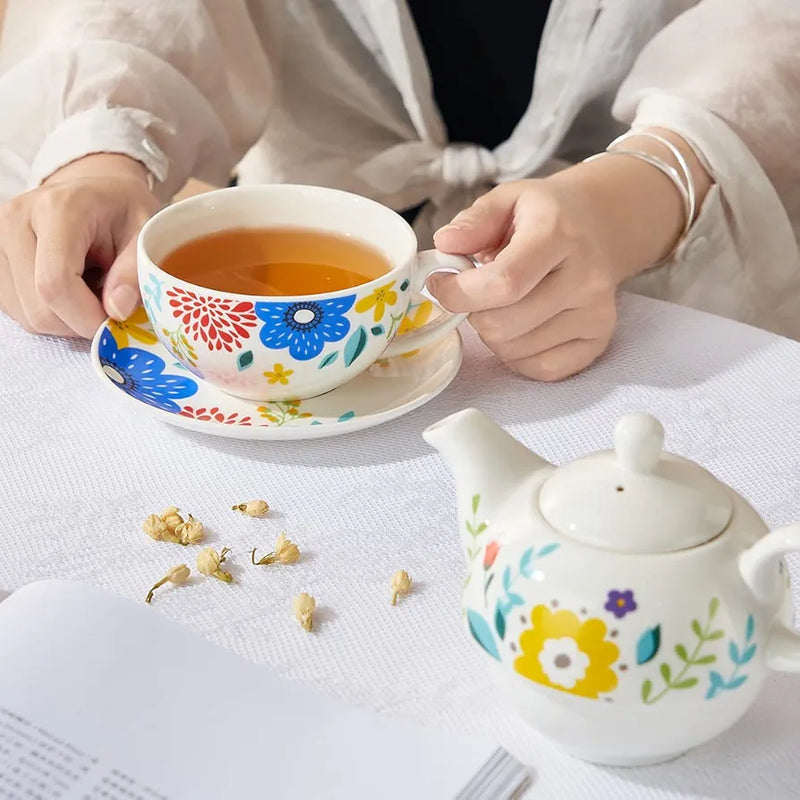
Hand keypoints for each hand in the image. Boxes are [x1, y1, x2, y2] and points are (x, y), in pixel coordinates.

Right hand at [0, 154, 159, 337]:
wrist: (96, 191)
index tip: (116, 322)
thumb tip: (117, 310)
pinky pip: (20, 311)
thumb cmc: (124, 210)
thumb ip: (135, 273)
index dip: (86, 316)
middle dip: (80, 321)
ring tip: (91, 290)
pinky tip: (71, 291)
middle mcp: (16, 221)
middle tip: (109, 307)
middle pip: (39, 307)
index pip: (56, 283)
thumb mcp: (146, 234)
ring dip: (67, 319)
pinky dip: (52, 314)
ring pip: (28, 315)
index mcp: (58, 209)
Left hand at [430, 131, 708, 380]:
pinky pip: (540, 369)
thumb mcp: (506, 200)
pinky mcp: (598, 341)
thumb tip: (445, 244)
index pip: (503, 282)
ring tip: (502, 306)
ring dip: (493, 334)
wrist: (597, 228)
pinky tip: (520, 327)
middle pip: (503, 324)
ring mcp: (596, 313)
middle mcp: (585, 277)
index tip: (440, 285)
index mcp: (558, 234)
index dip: (459, 293)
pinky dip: (517, 355)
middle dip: (473, 314)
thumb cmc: (542, 218)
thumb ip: (473, 221)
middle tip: (475, 295)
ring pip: (514, 350)